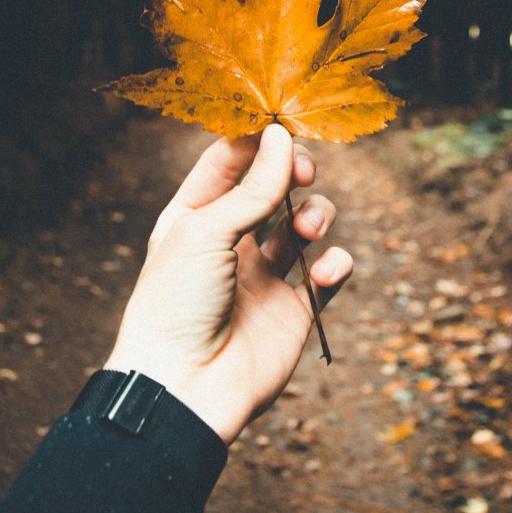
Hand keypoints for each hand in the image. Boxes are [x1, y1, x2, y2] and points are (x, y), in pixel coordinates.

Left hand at [104, 123, 352, 443]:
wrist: (183, 389)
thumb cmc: (176, 304)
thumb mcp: (206, 231)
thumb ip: (252, 187)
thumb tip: (282, 136)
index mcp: (195, 216)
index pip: (230, 161)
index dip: (259, 140)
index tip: (285, 123)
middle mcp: (231, 241)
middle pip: (274, 187)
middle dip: (294, 172)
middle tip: (303, 172)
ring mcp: (264, 275)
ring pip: (306, 223)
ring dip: (316, 214)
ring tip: (308, 229)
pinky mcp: (293, 311)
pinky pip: (328, 274)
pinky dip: (335, 264)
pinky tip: (322, 272)